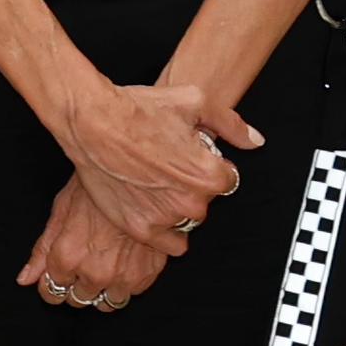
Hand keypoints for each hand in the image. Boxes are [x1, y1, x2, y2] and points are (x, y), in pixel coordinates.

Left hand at [15, 186, 180, 310]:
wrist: (139, 177)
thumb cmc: (99, 186)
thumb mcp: (61, 211)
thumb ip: (42, 250)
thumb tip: (25, 278)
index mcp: (67, 257)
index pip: (51, 293)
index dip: (52, 284)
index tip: (57, 277)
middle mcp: (94, 273)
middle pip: (78, 299)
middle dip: (77, 284)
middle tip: (84, 262)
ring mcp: (122, 277)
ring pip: (106, 303)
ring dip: (103, 288)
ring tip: (106, 264)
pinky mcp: (146, 275)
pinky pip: (131, 293)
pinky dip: (126, 281)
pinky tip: (125, 259)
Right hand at [52, 76, 248, 249]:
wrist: (92, 122)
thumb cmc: (138, 110)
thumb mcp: (194, 101)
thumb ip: (231, 124)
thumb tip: (254, 141)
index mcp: (209, 174)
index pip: (227, 179)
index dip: (209, 164)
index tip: (191, 156)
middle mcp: (191, 201)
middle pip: (206, 200)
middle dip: (192, 185)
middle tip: (168, 166)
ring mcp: (165, 218)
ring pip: (186, 219)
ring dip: (176, 205)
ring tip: (153, 181)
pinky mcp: (141, 228)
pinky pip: (170, 244)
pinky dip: (166, 232)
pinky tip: (155, 210)